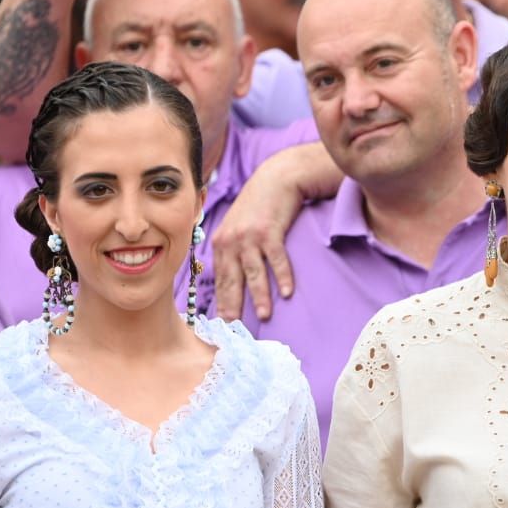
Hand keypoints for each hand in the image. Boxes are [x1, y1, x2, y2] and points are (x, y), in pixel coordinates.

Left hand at [212, 142, 343, 320]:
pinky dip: (282, 275)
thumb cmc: (259, 205)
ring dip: (259, 295)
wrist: (276, 178)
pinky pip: (277, 258)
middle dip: (233, 305)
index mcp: (221, 243)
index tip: (222, 322)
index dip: (220, 301)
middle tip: (234, 328)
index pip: (219, 278)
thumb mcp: (237, 225)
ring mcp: (250, 236)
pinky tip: (288, 292)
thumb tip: (230, 276)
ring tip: (264, 315)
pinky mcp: (270, 230)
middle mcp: (231, 241)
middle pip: (232, 279)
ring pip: (253, 272)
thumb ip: (231, 248)